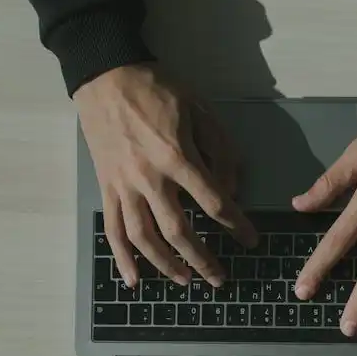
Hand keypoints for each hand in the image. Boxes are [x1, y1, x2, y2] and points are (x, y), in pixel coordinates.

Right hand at [76, 64, 256, 288]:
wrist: (106, 75)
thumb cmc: (158, 90)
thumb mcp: (201, 111)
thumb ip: (221, 151)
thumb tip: (231, 189)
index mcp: (177, 157)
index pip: (214, 203)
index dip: (236, 226)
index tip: (250, 241)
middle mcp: (149, 178)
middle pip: (179, 231)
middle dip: (203, 259)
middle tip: (220, 278)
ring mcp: (124, 186)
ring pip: (144, 238)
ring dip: (166, 265)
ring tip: (186, 281)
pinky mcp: (106, 187)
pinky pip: (112, 230)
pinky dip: (122, 258)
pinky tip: (134, 280)